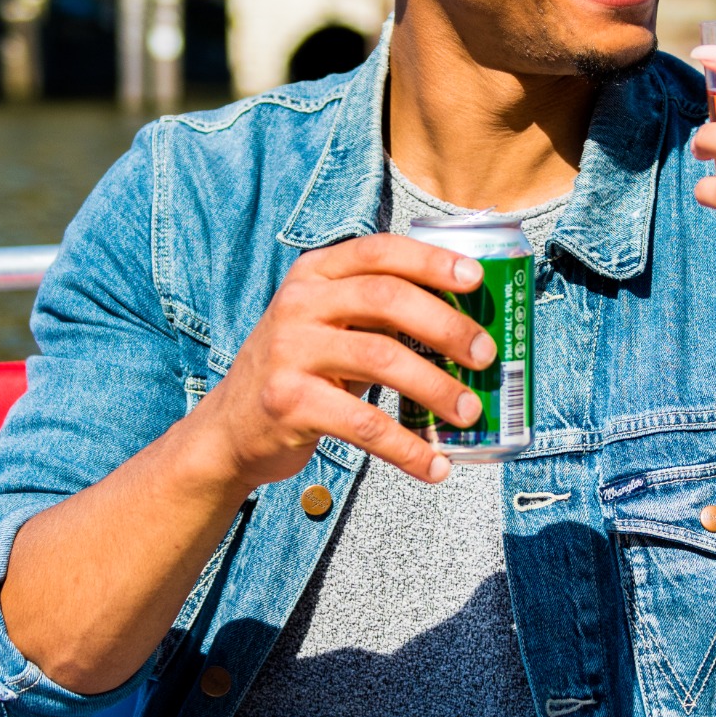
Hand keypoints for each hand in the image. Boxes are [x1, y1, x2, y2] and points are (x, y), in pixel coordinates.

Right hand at [186, 235, 491, 489]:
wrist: (229, 430)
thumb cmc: (300, 373)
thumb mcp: (328, 327)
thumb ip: (378, 316)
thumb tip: (469, 328)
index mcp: (314, 274)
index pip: (379, 252)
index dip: (432, 262)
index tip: (477, 281)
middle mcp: (299, 304)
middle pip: (387, 299)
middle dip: (447, 326)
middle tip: (486, 356)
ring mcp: (289, 352)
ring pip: (382, 359)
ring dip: (436, 388)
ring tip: (469, 412)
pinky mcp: (288, 403)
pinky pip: (363, 424)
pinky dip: (407, 448)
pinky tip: (436, 464)